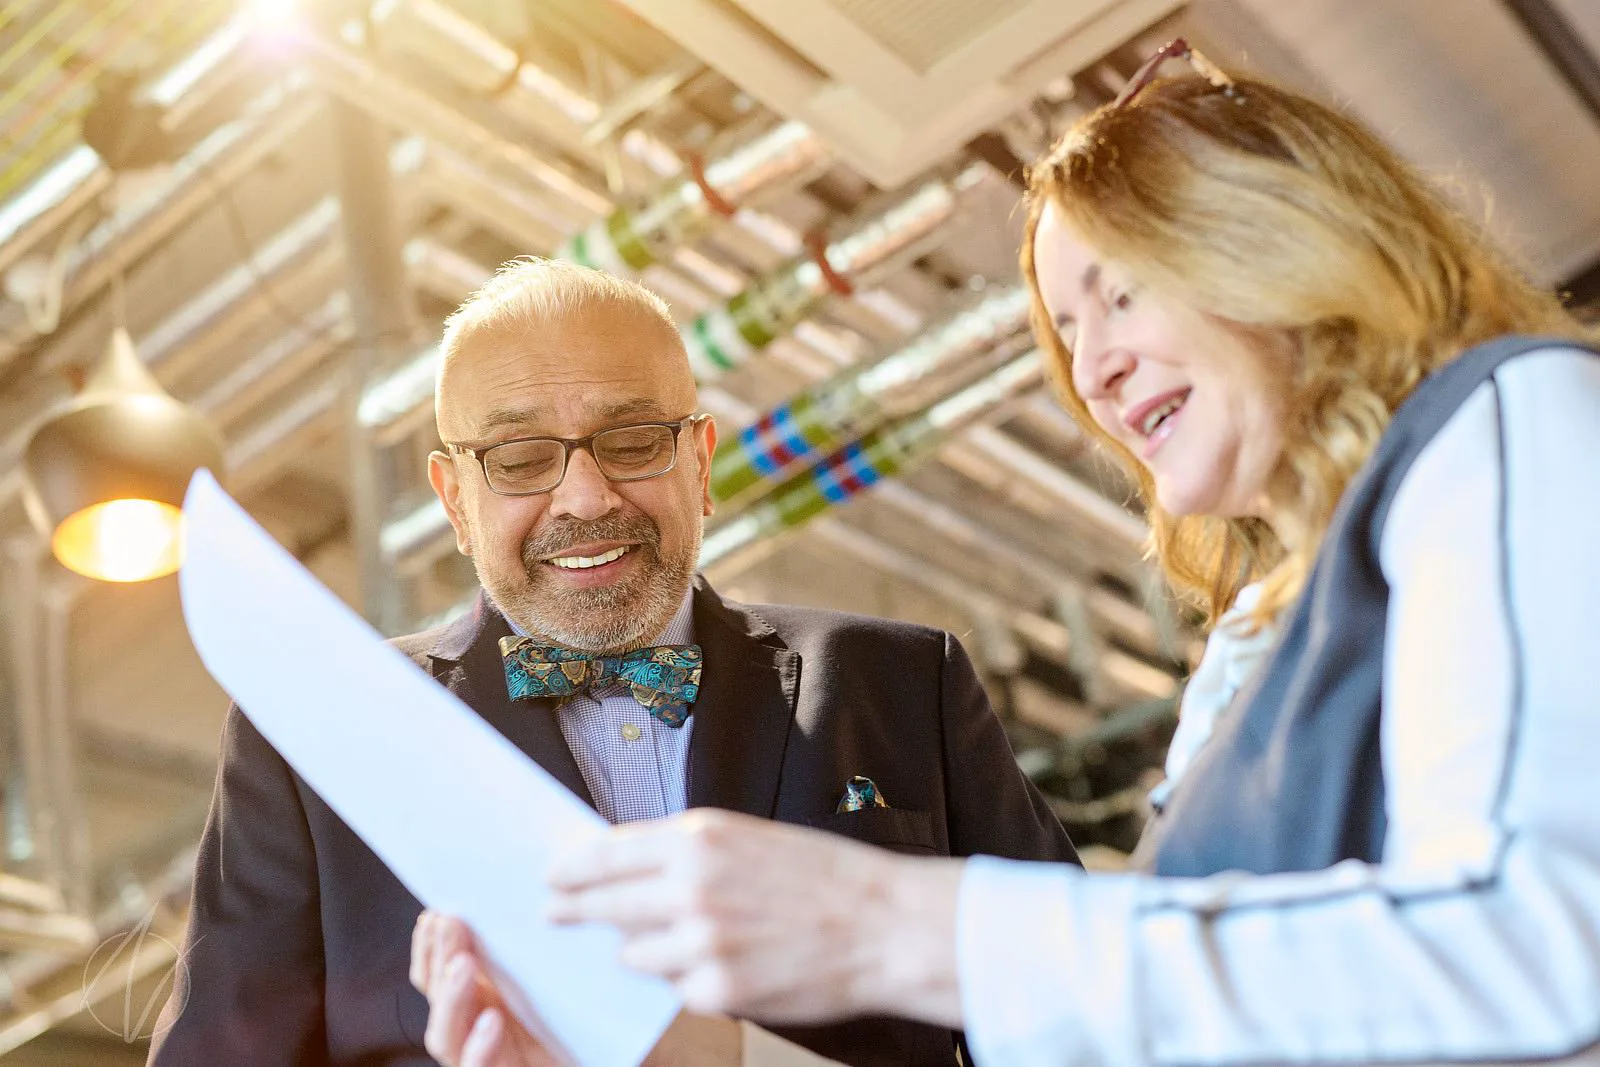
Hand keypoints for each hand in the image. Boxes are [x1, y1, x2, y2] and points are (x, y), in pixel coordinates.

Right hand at [411, 912, 742, 1066]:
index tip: (437, 910)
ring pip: (446, 1036)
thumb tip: (551, 876)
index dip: (432, 943)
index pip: (442, 969)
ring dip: (450, 999)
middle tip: (448, 923)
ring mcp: (488, 1057)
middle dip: (437, 958)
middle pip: (437, 996)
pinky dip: (479, 1049)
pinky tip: (492, 1022)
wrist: (620, 1055)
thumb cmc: (598, 1018)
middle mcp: (479, 1025)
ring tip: (463, 964)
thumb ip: (549, 938)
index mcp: (489, 995)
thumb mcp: (573, 968)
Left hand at [546, 810, 965, 1027]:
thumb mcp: (748, 838)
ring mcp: (701, 945)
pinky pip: (675, 986)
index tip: (552, 874)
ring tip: (681, 936)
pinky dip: (686, 977)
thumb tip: (626, 862)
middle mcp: (691, 889)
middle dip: (572, 908)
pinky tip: (722, 962)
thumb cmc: (822, 876)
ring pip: (633, 952)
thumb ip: (686, 850)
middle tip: (552, 912)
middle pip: (603, 904)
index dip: (571, 867)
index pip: (606, 853)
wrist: (881, 926)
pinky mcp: (716, 991)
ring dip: (642, 946)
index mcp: (699, 841)